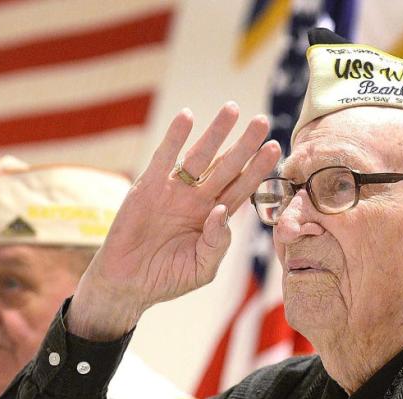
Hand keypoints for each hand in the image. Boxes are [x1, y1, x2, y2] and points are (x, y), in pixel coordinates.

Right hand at [69, 102, 280, 338]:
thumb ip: (217, 243)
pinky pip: (164, 158)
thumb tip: (223, 210)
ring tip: (232, 109)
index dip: (257, 169)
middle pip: (226, 166)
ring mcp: (173, 190)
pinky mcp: (148, 186)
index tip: (275, 148)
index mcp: (214, 218)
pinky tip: (187, 117)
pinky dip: (174, 137)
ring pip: (200, 156)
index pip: (241, 187)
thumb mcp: (202, 268)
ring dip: (215, 132)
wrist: (127, 284)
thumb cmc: (167, 279)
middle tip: (262, 120)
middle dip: (244, 144)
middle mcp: (197, 199)